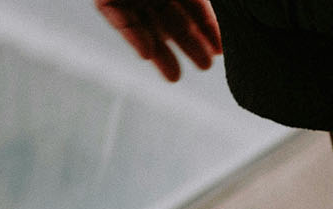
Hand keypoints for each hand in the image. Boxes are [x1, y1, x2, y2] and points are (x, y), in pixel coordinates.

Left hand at [95, 0, 220, 81]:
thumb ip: (198, 0)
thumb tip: (227, 21)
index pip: (196, 7)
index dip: (209, 28)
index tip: (220, 50)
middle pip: (173, 21)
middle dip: (189, 45)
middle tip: (204, 66)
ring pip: (148, 28)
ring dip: (161, 53)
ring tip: (175, 77)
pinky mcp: (105, 0)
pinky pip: (121, 22)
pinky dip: (134, 38)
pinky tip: (149, 55)